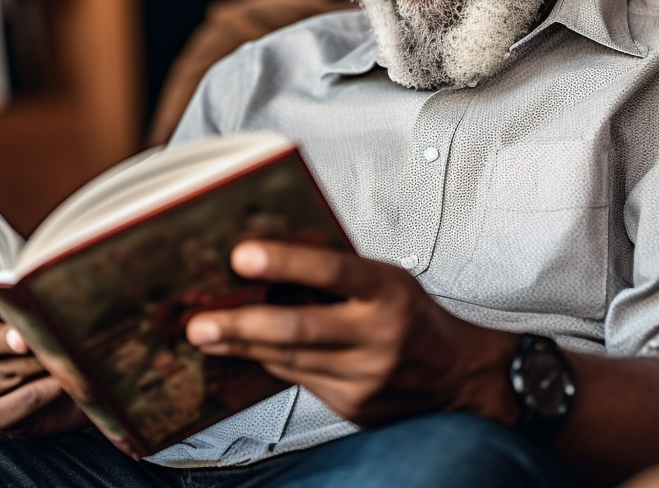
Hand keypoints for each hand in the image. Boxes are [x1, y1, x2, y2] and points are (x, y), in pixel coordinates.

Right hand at [0, 278, 88, 436]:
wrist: (58, 390)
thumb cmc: (39, 339)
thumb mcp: (27, 314)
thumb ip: (22, 301)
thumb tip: (42, 290)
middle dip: (6, 339)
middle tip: (26, 339)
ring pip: (9, 371)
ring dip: (42, 362)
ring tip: (66, 352)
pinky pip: (26, 398)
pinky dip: (51, 387)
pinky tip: (66, 379)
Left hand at [184, 241, 519, 426]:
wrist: (457, 376)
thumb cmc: (413, 316)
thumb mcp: (386, 281)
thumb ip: (336, 275)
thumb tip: (269, 259)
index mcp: (389, 292)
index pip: (333, 271)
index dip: (286, 261)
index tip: (243, 255)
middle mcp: (379, 336)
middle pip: (301, 328)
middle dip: (243, 324)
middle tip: (201, 321)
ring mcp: (365, 376)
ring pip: (291, 359)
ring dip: (241, 346)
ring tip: (204, 335)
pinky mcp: (353, 404)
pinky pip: (299, 379)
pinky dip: (267, 362)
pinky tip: (240, 351)